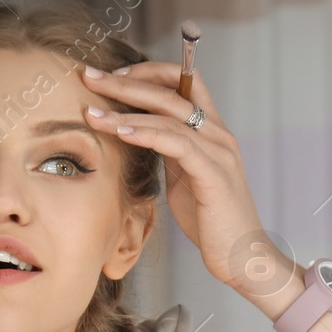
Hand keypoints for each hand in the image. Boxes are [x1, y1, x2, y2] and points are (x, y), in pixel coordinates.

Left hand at [80, 61, 290, 299]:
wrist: (242, 257)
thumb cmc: (211, 222)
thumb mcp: (184, 176)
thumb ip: (168, 151)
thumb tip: (137, 133)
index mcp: (212, 131)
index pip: (183, 82)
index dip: (147, 73)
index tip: (111, 77)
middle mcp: (218, 134)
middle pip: (170, 91)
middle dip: (125, 82)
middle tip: (89, 77)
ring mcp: (219, 152)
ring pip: (169, 115)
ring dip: (126, 109)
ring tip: (92, 111)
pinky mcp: (214, 174)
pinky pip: (176, 144)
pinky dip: (146, 134)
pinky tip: (120, 132)